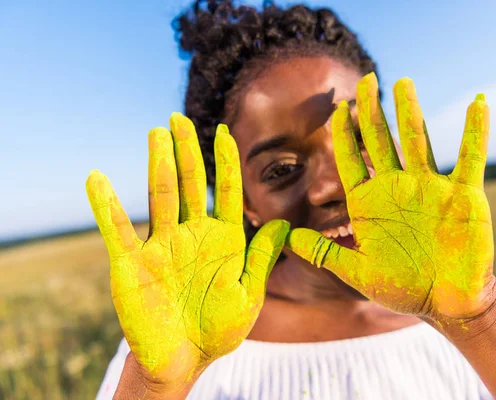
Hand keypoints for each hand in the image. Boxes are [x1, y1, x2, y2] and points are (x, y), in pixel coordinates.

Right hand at [86, 114, 288, 385]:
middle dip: (186, 151)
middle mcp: (190, 235)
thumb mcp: (249, 294)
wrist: (183, 361)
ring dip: (157, 164)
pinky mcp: (132, 264)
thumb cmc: (219, 330)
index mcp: (222, 240)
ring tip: (156, 132)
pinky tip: (97, 178)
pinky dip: (106, 205)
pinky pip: (117, 230)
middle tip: (179, 118)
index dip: (225, 162)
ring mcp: (160, 246)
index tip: (225, 131)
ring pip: (158, 196)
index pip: (225, 192)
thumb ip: (261, 257)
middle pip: (188, 184)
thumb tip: (281, 221)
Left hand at [287, 73, 495, 322]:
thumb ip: (323, 254)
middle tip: (366, 79)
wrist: (446, 301)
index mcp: (369, 203)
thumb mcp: (356, 273)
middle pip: (380, 141)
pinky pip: (470, 158)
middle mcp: (397, 188)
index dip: (343, 134)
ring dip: (411, 112)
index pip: (350, 160)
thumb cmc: (402, 287)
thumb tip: (286, 238)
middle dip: (371, 111)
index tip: (336, 108)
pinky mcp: (463, 195)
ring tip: (403, 83)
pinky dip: (475, 132)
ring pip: (417, 141)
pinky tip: (479, 104)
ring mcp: (430, 188)